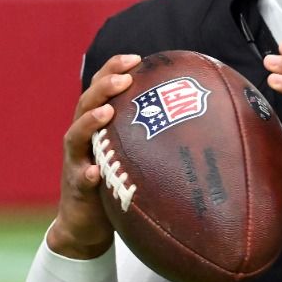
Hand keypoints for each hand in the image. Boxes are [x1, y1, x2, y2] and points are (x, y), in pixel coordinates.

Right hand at [49, 53, 141, 258]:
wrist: (88, 224)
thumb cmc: (120, 181)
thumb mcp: (138, 153)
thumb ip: (157, 133)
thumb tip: (205, 118)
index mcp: (99, 124)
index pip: (103, 89)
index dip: (114, 70)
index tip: (137, 58)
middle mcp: (84, 138)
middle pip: (86, 103)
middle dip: (103, 87)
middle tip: (124, 78)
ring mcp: (77, 161)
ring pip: (76, 136)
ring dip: (90, 122)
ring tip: (107, 111)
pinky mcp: (76, 187)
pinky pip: (80, 179)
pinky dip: (87, 174)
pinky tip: (96, 172)